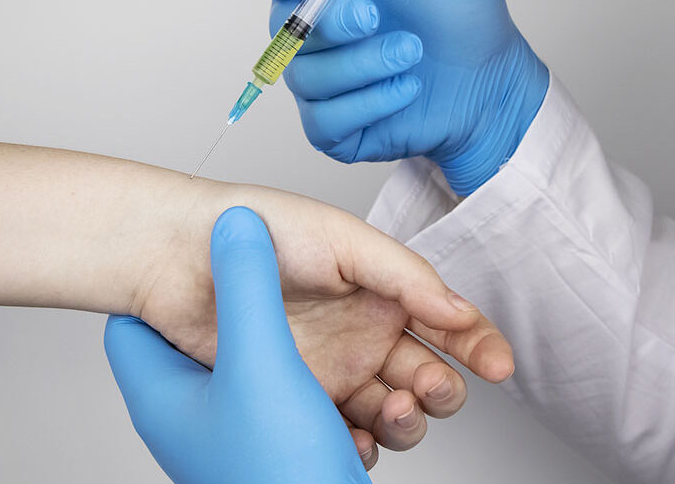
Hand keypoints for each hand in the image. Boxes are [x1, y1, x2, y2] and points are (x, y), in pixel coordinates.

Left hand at [132, 182, 513, 463]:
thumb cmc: (256, 231)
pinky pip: (341, 433)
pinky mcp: (296, 403)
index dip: (477, 344)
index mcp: (380, 294)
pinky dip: (356, 444)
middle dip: (442, 389)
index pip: (445, 324)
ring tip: (391, 411)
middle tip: (431, 388)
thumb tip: (458, 308)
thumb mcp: (342, 243)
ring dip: (405, 419)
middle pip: (424, 375)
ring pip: (390, 411)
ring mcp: (329, 373)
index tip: (497, 363)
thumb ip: (404, 275)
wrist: (176, 256)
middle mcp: (359, 336)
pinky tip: (350, 439)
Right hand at [246, 0, 548, 195]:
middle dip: (331, 22)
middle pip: (283, 26)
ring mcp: (320, 84)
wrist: (491, 84)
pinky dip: (369, 104)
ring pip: (306, 77)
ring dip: (364, 65)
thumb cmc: (466, 20)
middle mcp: (315, 33)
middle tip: (376, 17)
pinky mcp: (332, 129)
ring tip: (412, 54)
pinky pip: (324, 121)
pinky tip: (405, 90)